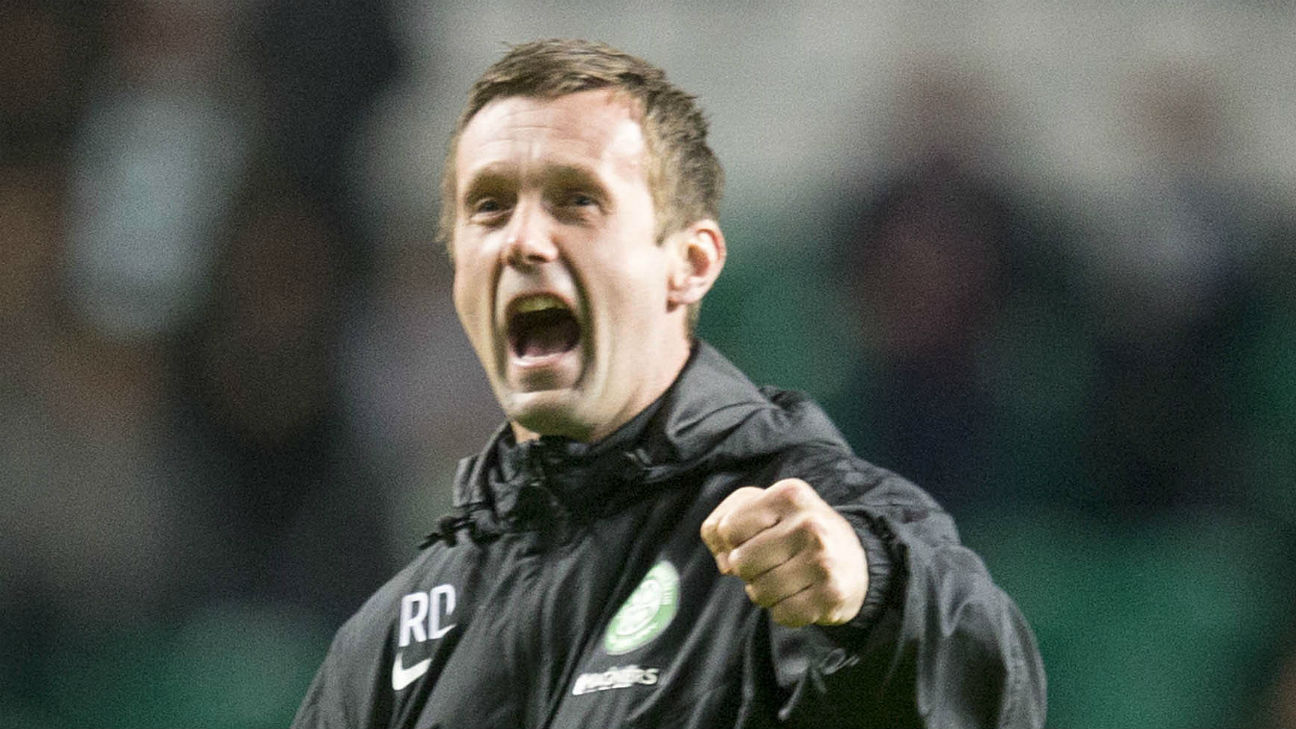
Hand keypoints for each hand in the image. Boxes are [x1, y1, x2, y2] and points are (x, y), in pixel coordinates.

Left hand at [700, 478, 867, 626]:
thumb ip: (722, 524)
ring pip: (758, 592)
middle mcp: (809, 524)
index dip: (734, 542)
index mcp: (789, 494)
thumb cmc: (795, 532)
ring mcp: (823, 560)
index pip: (727, 529)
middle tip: (773, 563)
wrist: (856, 562)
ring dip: (765, 593)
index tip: (756, 539)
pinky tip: (802, 595)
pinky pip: (782, 614)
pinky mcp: (832, 594)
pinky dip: (784, 611)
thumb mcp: (763, 510)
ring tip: (788, 579)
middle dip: (748, 570)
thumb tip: (723, 562)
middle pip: (740, 562)